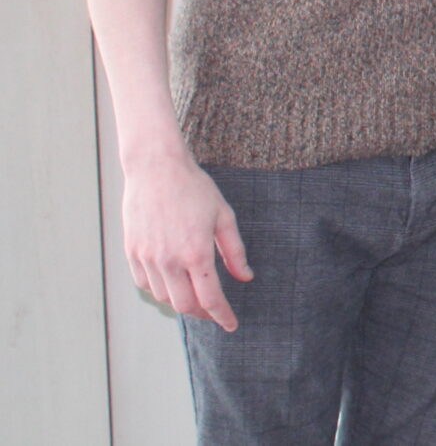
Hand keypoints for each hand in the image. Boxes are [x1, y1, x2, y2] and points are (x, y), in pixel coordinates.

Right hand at [120, 141, 250, 329]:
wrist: (156, 169)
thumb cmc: (195, 189)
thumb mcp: (224, 216)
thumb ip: (234, 251)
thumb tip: (245, 277)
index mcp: (196, 252)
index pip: (210, 298)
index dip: (222, 316)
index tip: (231, 325)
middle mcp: (168, 260)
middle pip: (184, 305)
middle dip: (202, 314)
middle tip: (215, 313)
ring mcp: (146, 258)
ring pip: (163, 297)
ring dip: (181, 303)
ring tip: (196, 298)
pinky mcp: (131, 252)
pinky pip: (145, 284)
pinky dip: (160, 291)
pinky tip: (172, 285)